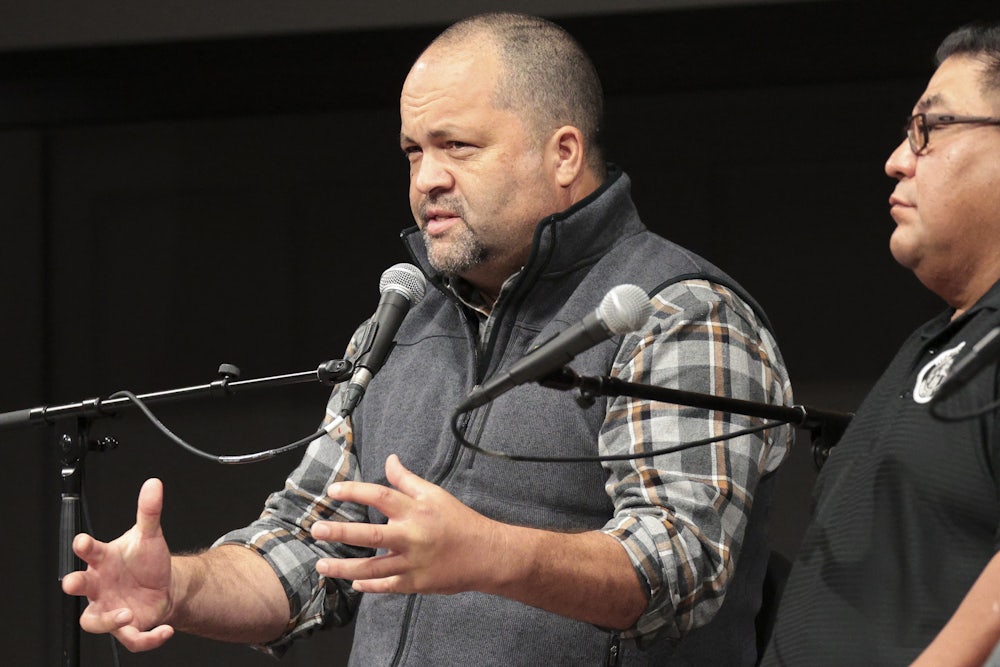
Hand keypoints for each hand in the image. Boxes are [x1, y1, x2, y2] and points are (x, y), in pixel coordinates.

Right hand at [61, 478, 175, 651]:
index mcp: (104, 561)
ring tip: (127, 613)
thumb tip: (154, 484)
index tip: (82, 541)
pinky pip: (131, 638)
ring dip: (108, 619)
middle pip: (80, 587)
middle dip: (75, 584)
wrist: (163, 585)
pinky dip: (148, 639)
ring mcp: (111, 607)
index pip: (88, 551)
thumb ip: (149, 511)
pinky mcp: (128, 626)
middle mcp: (101, 586)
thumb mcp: (150, 535)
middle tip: (72, 582)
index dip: (83, 546)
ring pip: (96, 621)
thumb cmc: (146, 561)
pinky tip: (165, 631)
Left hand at [311, 454, 506, 594]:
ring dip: (344, 568)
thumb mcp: (435, 494)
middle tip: (316, 529)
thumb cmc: (459, 521)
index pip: (381, 496)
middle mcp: (412, 536)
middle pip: (371, 534)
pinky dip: (369, 586)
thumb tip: (389, 459)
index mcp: (416, 510)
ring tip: (321, 565)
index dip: (355, 491)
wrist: (486, 554)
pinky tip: (354, 583)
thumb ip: (407, 480)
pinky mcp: (417, 584)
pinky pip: (387, 587)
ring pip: (373, 567)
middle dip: (341, 532)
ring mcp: (413, 563)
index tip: (333, 491)